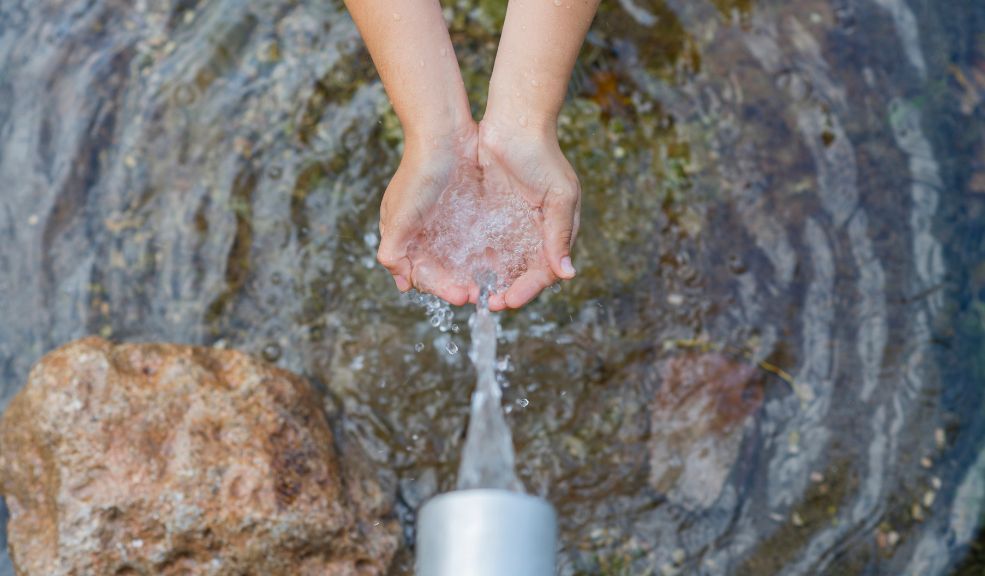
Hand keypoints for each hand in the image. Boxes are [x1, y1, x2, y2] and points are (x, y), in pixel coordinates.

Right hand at [376, 122, 478, 306]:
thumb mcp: (400, 214)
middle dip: (459, 284)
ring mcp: (445, 221)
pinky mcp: (466, 210)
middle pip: (441, 270)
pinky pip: (475, 239)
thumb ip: (393, 249)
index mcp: (403, 235)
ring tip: (493, 284)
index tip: (462, 296)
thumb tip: (400, 281)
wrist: (444, 133)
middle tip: (481, 295)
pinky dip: (483, 254)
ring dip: (473, 274)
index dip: (440, 288)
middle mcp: (423, 231)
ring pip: (459, 258)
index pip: (421, 274)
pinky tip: (498, 262)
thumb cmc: (418, 172)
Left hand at [477, 119, 580, 310]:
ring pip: (502, 264)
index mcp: (556, 232)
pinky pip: (484, 245)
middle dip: (506, 291)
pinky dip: (477, 261)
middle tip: (487, 303)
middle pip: (521, 274)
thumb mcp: (558, 195)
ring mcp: (511, 225)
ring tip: (473, 293)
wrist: (515, 121)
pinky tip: (463, 271)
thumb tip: (567, 273)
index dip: (527, 290)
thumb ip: (559, 234)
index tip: (508, 300)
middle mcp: (534, 233)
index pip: (544, 272)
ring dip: (490, 281)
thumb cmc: (542, 155)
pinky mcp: (490, 215)